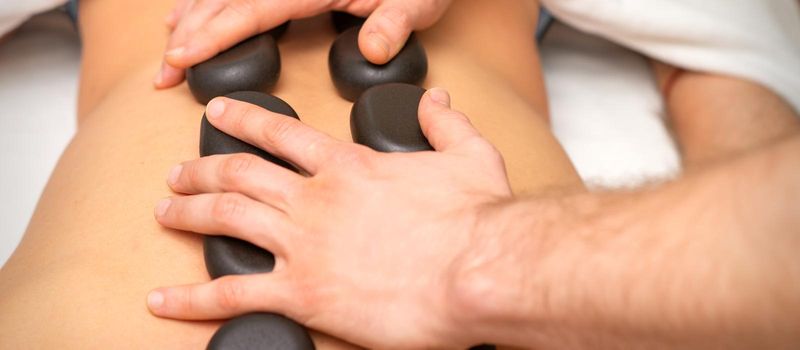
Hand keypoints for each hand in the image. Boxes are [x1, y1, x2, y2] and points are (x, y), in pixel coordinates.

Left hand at [148, 88, 512, 347]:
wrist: (479, 271)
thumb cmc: (477, 219)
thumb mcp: (469, 155)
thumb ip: (444, 124)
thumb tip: (438, 100)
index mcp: (348, 166)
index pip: (281, 133)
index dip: (243, 119)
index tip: (218, 113)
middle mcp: (315, 199)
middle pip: (238, 174)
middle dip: (201, 168)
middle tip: (178, 171)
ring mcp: (303, 246)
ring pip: (224, 220)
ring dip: (187, 213)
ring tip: (165, 211)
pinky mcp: (303, 295)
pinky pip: (232, 294)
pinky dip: (191, 298)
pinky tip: (164, 299)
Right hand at [154, 0, 452, 88]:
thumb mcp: (418, 3)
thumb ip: (395, 24)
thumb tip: (374, 49)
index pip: (252, 10)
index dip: (213, 35)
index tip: (180, 57)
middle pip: (227, 0)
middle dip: (190, 35)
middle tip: (162, 72)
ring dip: (193, 16)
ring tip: (167, 47)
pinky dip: (212, 2)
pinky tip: (193, 13)